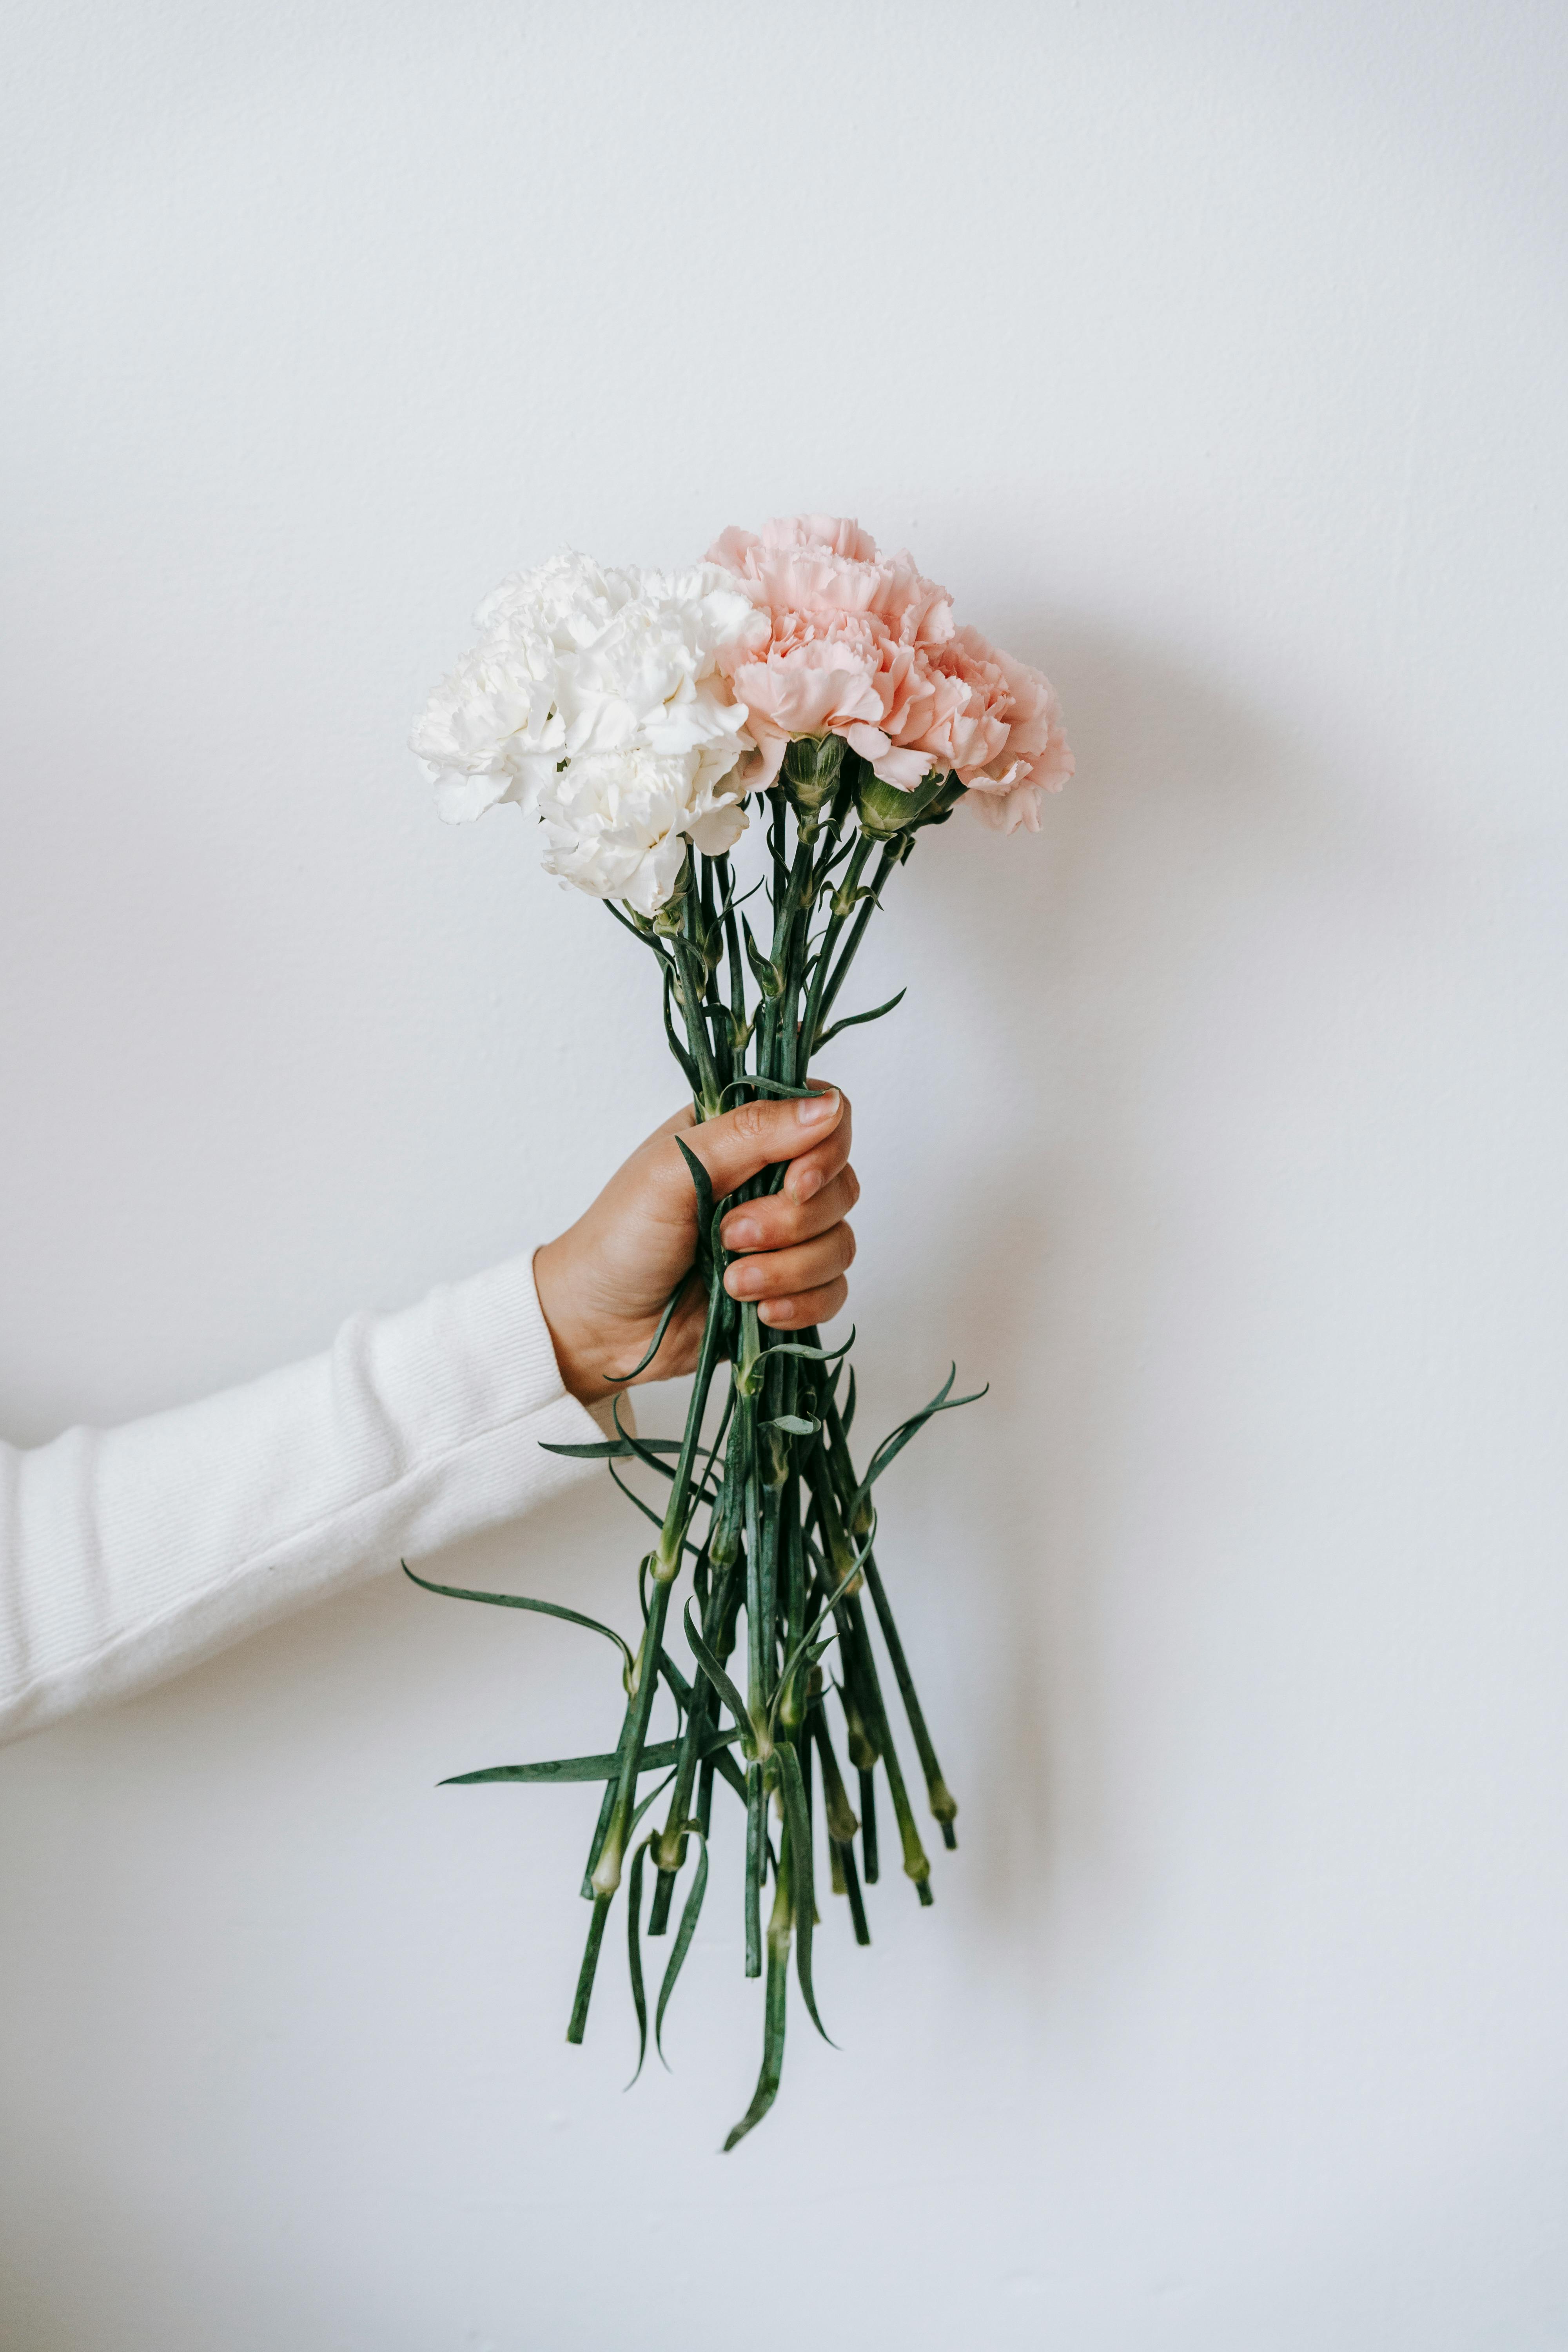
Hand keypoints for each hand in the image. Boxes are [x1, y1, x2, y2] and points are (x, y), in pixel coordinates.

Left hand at [533, 1088, 858, 1404]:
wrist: (598, 1323)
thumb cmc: (620, 1237)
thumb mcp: (674, 1170)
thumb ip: (751, 1133)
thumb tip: (828, 1106)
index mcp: (743, 1135)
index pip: (826, 1119)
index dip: (826, 1151)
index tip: (795, 1183)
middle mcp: (770, 1181)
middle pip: (841, 1186)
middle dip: (790, 1221)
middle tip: (728, 1236)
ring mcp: (782, 1238)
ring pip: (839, 1243)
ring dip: (787, 1269)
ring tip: (731, 1281)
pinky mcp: (787, 1289)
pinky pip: (833, 1292)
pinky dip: (802, 1305)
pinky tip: (760, 1311)